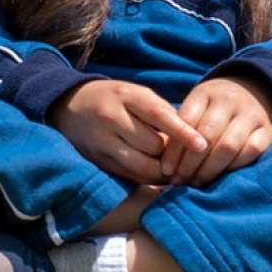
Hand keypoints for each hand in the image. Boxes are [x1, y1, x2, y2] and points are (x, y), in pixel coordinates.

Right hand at [49, 79, 207, 184]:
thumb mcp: (135, 94)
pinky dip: (146, 177)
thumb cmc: (114, 99)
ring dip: (161, 170)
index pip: (159, 115)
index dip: (182, 132)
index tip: (202, 145)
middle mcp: (111, 118)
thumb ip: (161, 112)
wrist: (69, 106)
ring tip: (172, 169)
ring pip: (141, 166)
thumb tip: (192, 140)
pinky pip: (129, 176)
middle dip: (171, 154)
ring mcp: (101, 141)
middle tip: (184, 157)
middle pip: (152, 145)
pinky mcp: (97, 160)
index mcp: (126, 96)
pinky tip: (154, 173)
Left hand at [161, 75, 271, 187]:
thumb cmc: (214, 109)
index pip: (185, 121)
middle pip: (206, 135)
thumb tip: (165, 165)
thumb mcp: (196, 107)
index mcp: (205, 93)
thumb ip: (183, 128)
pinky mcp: (269, 130)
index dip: (174, 149)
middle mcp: (229, 100)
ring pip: (228, 145)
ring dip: (209, 169)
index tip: (166, 170)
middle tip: (180, 181)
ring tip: (196, 183)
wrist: (255, 93)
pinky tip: (220, 178)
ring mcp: (251, 114)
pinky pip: (251, 152)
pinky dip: (233, 167)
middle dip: (190, 163)